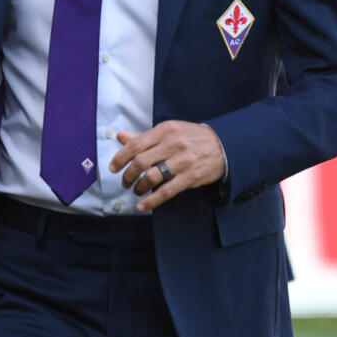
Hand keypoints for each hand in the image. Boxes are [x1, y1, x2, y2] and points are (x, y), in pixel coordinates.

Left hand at [108, 121, 225, 211]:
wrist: (223, 145)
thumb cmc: (191, 137)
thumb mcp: (169, 131)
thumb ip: (144, 136)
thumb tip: (120, 136)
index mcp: (165, 130)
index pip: (135, 144)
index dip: (120, 158)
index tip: (113, 167)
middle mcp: (173, 144)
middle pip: (140, 162)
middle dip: (128, 175)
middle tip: (125, 182)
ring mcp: (182, 161)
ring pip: (151, 177)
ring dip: (138, 187)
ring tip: (136, 190)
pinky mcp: (190, 177)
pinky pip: (166, 192)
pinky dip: (151, 201)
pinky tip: (143, 205)